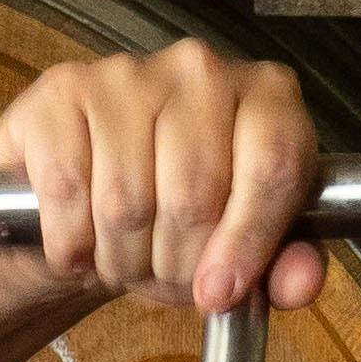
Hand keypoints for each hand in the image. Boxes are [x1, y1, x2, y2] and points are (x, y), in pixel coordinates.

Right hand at [0, 42, 329, 318]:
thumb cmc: (178, 222)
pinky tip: (79, 239)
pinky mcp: (61, 89)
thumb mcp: (246, 252)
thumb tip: (299, 284)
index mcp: (267, 98)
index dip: (248, 242)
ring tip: (123, 256)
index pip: (274, 166)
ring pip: (125, 202)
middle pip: (195, 196)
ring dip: (120, 258)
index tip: (221, 291)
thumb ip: (285, 267)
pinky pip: (66, 190)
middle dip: (175, 263)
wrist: (87, 202)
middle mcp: (201, 70)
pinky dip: (69, 240)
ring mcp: (127, 73)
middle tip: (164, 273)